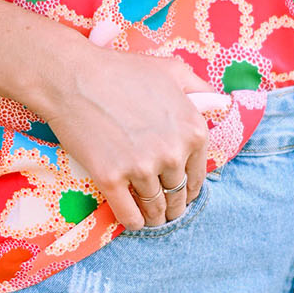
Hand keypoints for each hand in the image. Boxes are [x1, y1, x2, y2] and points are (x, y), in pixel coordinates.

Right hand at [40, 40, 226, 230]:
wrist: (73, 75)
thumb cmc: (122, 70)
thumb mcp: (172, 70)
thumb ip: (200, 88)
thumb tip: (220, 103)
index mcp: (193, 129)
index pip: (197, 174)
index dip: (189, 185)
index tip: (181, 191)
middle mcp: (172, 152)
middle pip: (177, 194)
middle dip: (173, 204)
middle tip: (166, 209)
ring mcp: (141, 167)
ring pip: (155, 208)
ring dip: (154, 217)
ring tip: (151, 219)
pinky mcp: (111, 178)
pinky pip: (129, 215)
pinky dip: (133, 222)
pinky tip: (133, 221)